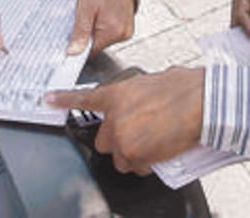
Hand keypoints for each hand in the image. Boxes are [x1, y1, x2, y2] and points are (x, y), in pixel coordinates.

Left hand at [46, 67, 204, 174]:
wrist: (201, 102)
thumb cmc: (184, 88)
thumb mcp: (150, 83)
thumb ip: (133, 96)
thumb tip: (137, 104)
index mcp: (117, 95)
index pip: (83, 99)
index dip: (63, 100)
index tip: (48, 100)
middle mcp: (114, 118)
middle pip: (103, 140)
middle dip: (119, 139)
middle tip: (140, 132)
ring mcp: (122, 139)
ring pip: (120, 157)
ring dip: (134, 153)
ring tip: (155, 140)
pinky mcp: (135, 156)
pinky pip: (137, 167)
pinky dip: (147, 163)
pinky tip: (162, 149)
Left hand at [66, 0, 134, 55]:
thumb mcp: (85, 8)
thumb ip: (80, 32)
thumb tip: (74, 52)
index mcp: (113, 31)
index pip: (91, 51)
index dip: (80, 44)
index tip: (74, 34)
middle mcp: (123, 34)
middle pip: (98, 45)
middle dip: (89, 34)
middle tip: (86, 16)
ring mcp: (127, 30)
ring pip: (104, 39)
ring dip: (97, 29)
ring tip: (96, 12)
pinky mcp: (128, 26)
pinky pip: (112, 32)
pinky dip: (104, 26)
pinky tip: (103, 13)